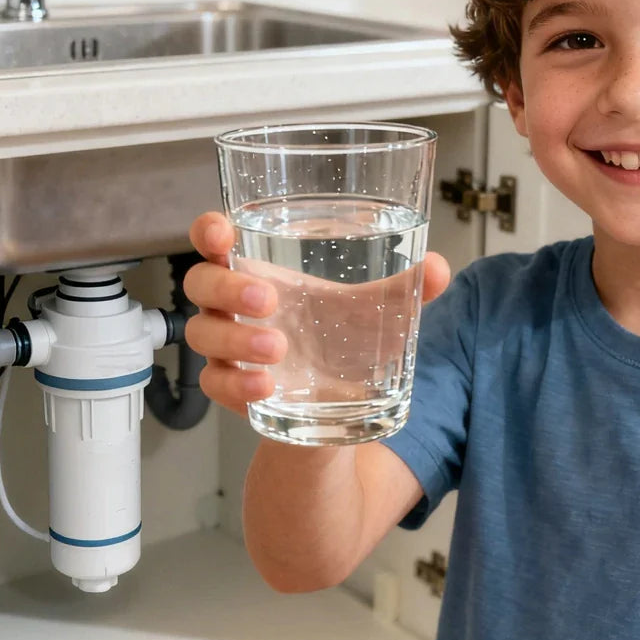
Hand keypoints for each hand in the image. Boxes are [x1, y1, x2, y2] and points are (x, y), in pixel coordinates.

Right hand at [183, 211, 451, 418]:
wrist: (338, 409)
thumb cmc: (342, 340)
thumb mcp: (376, 312)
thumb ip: (406, 289)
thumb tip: (439, 267)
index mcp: (260, 269)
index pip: (214, 239)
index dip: (208, 230)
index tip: (221, 233)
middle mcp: (235, 305)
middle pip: (200, 284)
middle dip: (227, 288)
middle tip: (269, 299)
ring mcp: (229, 348)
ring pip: (202, 335)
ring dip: (236, 340)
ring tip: (279, 351)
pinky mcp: (232, 388)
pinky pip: (214, 384)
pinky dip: (237, 386)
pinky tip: (265, 388)